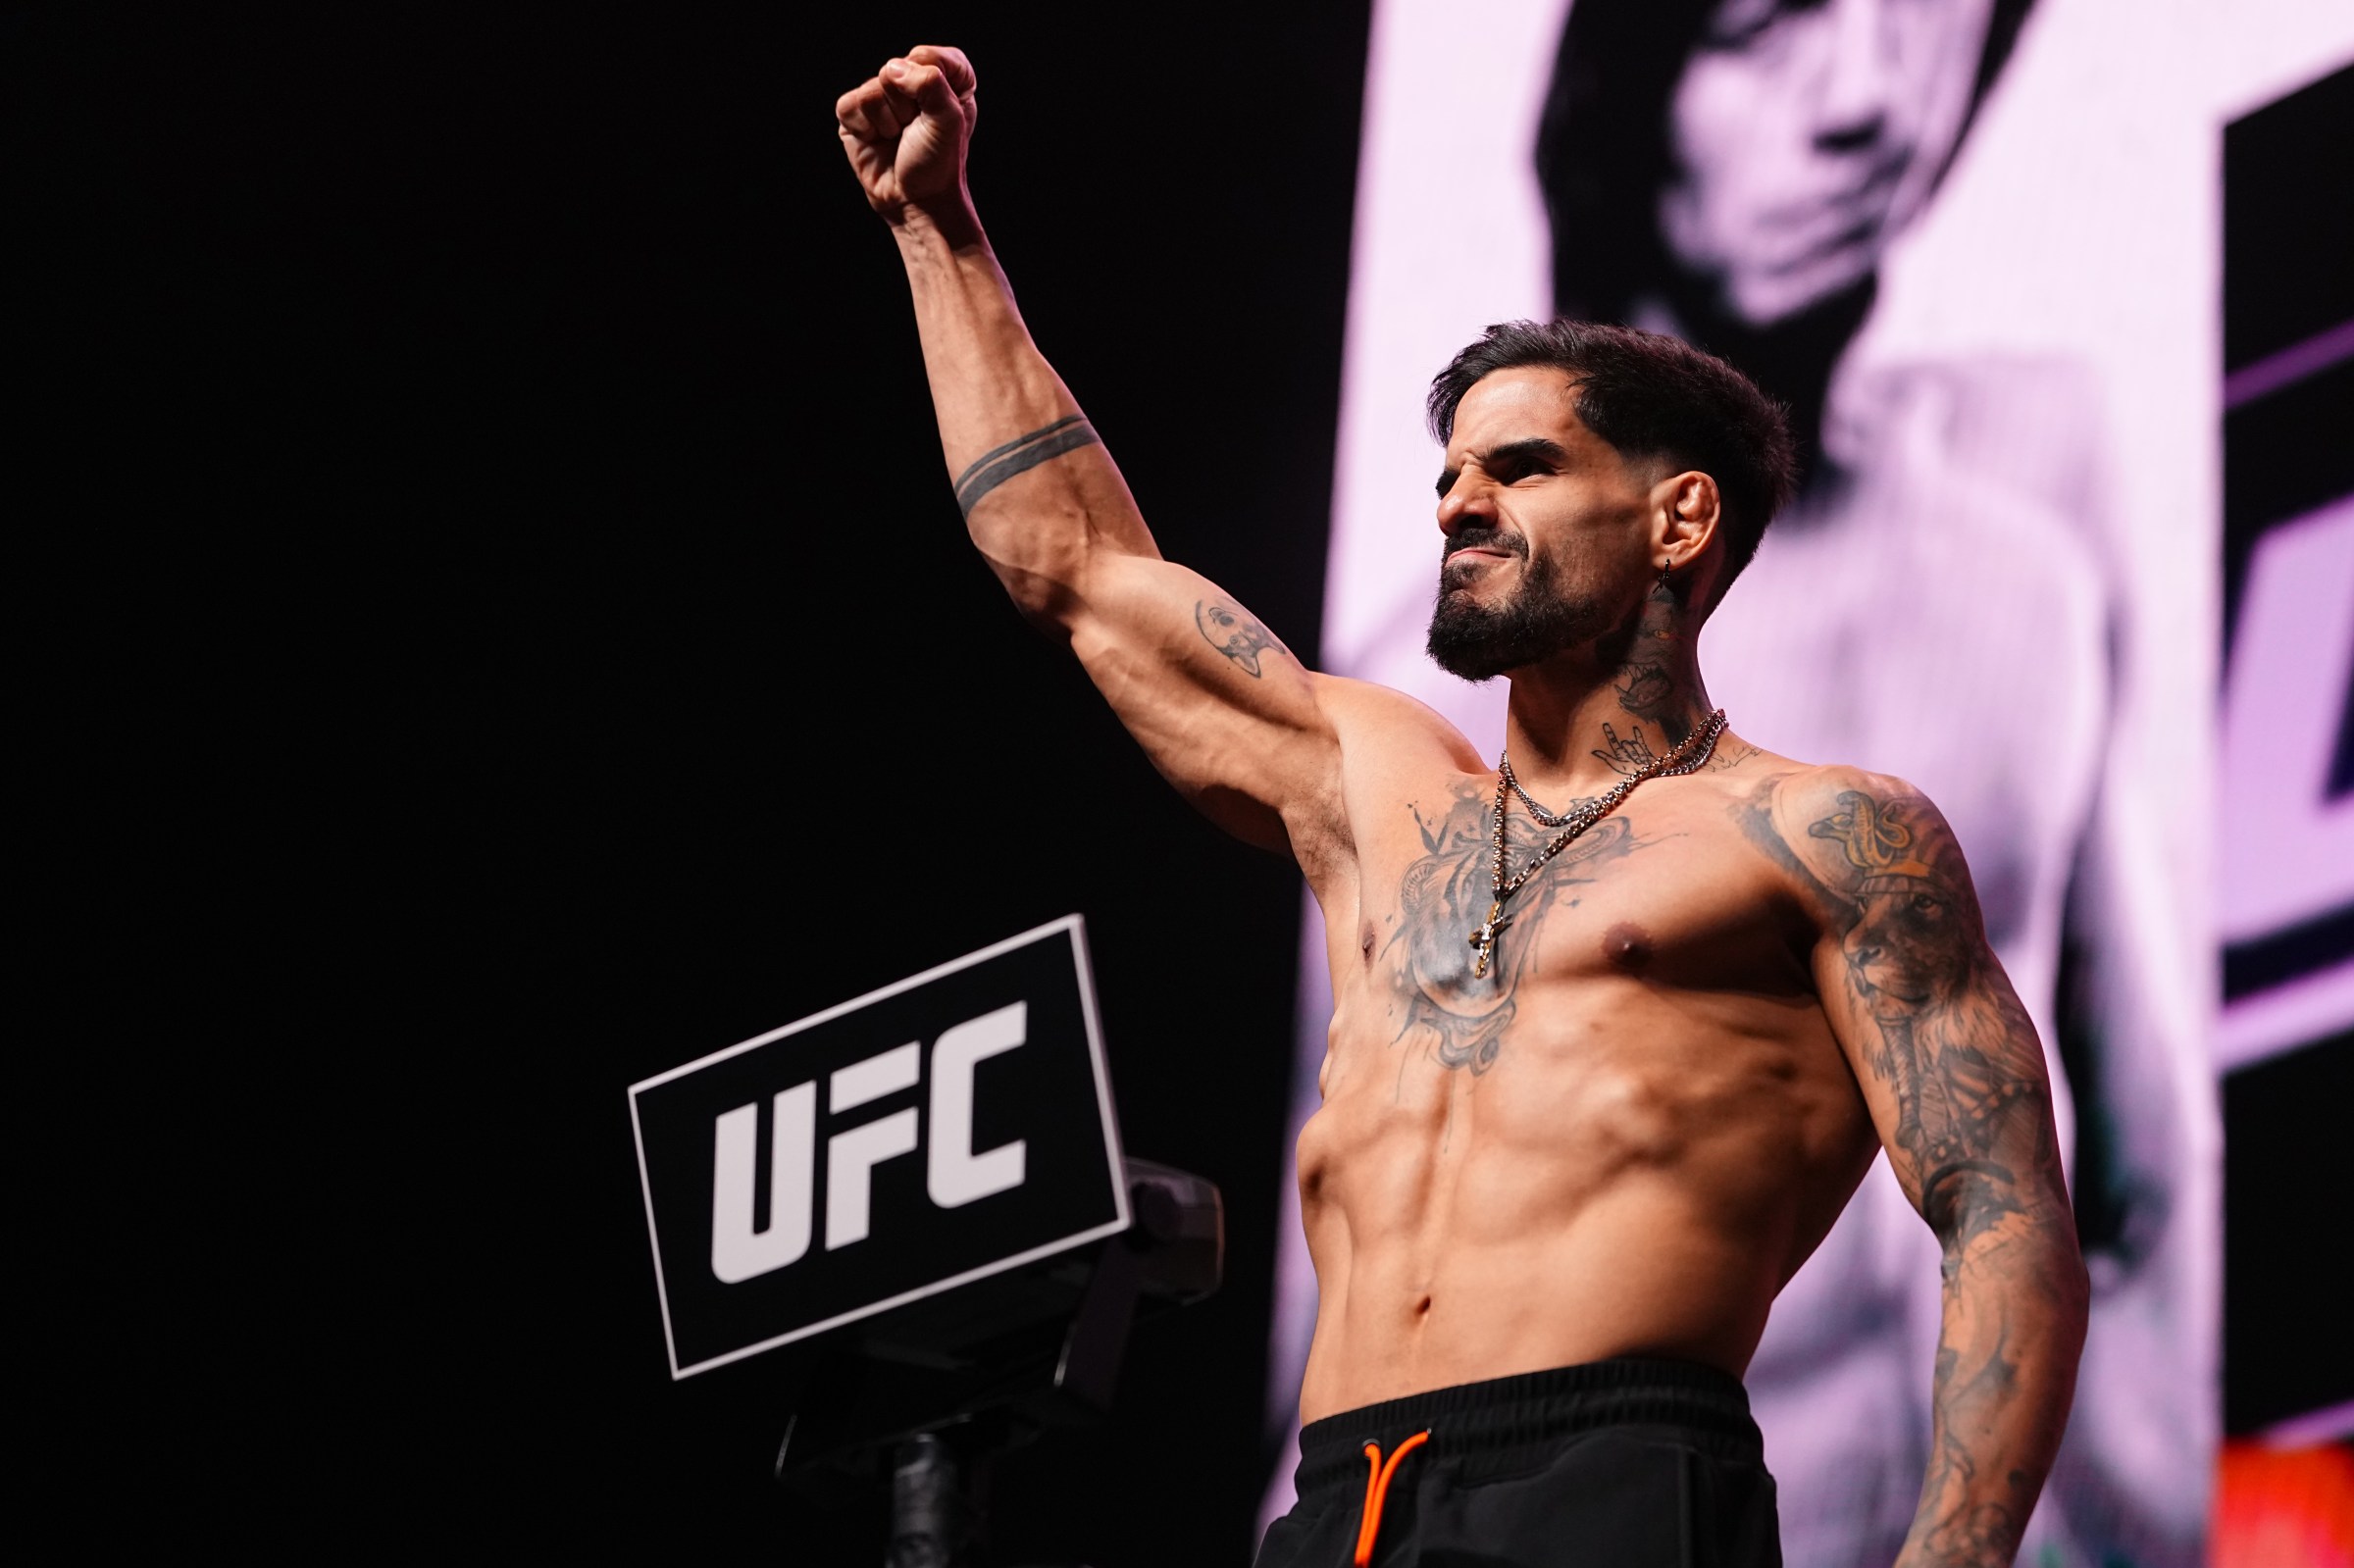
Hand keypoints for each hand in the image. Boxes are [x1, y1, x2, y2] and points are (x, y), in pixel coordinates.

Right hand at [836, 45, 977, 232]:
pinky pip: (848, 105)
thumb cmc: (938, 161)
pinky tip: (876, 141)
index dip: (932, 83)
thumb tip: (892, 70)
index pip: (928, 55)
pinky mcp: (853, 114)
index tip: (941, 113)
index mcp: (941, 76)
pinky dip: (864, 129)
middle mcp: (908, 81)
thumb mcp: (949, 118)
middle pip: (894, 70)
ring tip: (896, 138)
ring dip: (887, 122)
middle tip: (914, 131)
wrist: (916, 200)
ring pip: (871, 90)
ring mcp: (878, 96)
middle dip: (907, 108)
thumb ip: (930, 82)